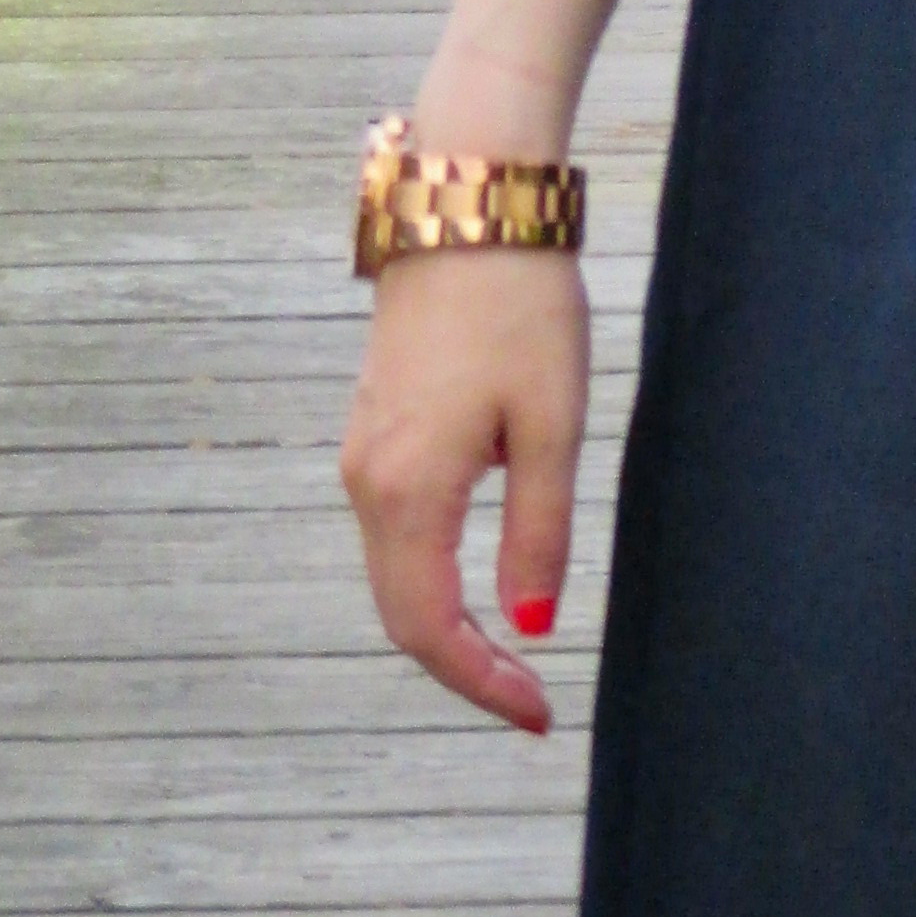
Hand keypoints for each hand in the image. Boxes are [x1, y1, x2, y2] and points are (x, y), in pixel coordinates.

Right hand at [340, 244, 588, 732]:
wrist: (467, 202)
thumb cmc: (519, 306)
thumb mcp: (551, 424)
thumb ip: (538, 530)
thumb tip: (530, 624)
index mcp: (408, 491)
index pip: (430, 629)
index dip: (481, 684)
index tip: (539, 714)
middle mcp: (367, 482)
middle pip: (401, 610)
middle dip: (463, 664)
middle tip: (531, 698)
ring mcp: (364, 450)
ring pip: (394, 569)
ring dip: (444, 619)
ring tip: (513, 648)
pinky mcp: (375, 421)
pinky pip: (395, 524)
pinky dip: (431, 569)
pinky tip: (478, 574)